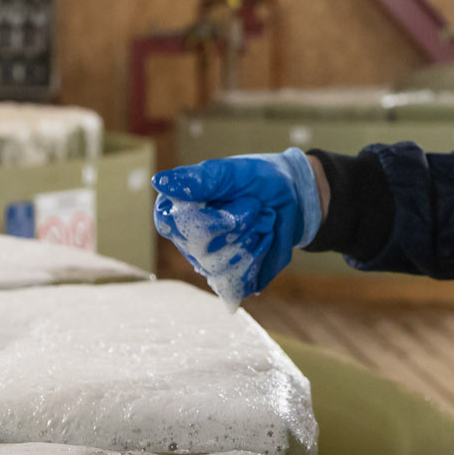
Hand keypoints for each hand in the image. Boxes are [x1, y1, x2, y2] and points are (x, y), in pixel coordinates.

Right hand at [152, 149, 321, 306]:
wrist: (294, 197)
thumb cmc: (256, 179)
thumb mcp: (229, 172)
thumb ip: (197, 179)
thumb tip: (159, 182)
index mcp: (177, 210)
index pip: (169, 223)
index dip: (202, 219)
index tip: (227, 205)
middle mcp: (188, 241)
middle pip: (200, 248)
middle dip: (235, 224)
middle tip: (252, 206)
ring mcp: (209, 263)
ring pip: (221, 266)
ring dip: (250, 239)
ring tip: (258, 222)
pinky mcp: (232, 280)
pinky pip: (238, 282)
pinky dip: (259, 258)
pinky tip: (263, 241)